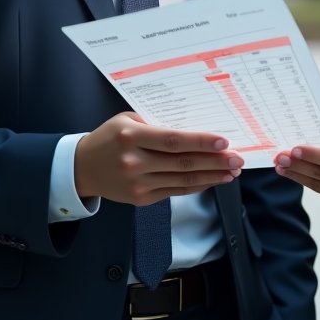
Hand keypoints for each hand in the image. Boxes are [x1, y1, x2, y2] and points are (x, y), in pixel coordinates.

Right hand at [74, 112, 241, 204]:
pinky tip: (212, 180)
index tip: (223, 141)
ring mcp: (138, 184)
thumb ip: (156, 124)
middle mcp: (135, 162)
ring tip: (232, 171)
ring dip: (211, 176)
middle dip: (214, 161)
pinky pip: (175, 192)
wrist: (81, 168)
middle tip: (237, 158)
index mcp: (131, 137)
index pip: (172, 140)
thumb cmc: (109, 138)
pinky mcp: (141, 199)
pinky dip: (196, 186)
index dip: (200, 141)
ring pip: (182, 181)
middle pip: (182, 163)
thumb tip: (193, 130)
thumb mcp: (127, 120)